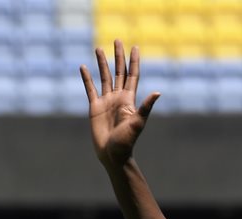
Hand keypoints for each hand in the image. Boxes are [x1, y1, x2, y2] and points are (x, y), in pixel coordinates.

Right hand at [80, 40, 160, 168]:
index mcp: (129, 100)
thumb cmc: (127, 142)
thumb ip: (146, 107)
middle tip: (118, 40)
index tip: (134, 47)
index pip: (132, 75)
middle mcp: (118, 98)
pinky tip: (83, 67)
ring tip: (99, 48)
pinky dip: (86, 78)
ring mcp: (106, 101)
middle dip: (118, 56)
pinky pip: (90, 88)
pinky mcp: (94, 107)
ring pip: (104, 77)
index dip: (133, 61)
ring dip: (102, 63)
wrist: (113, 155)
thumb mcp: (138, 123)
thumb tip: (158, 92)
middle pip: (118, 71)